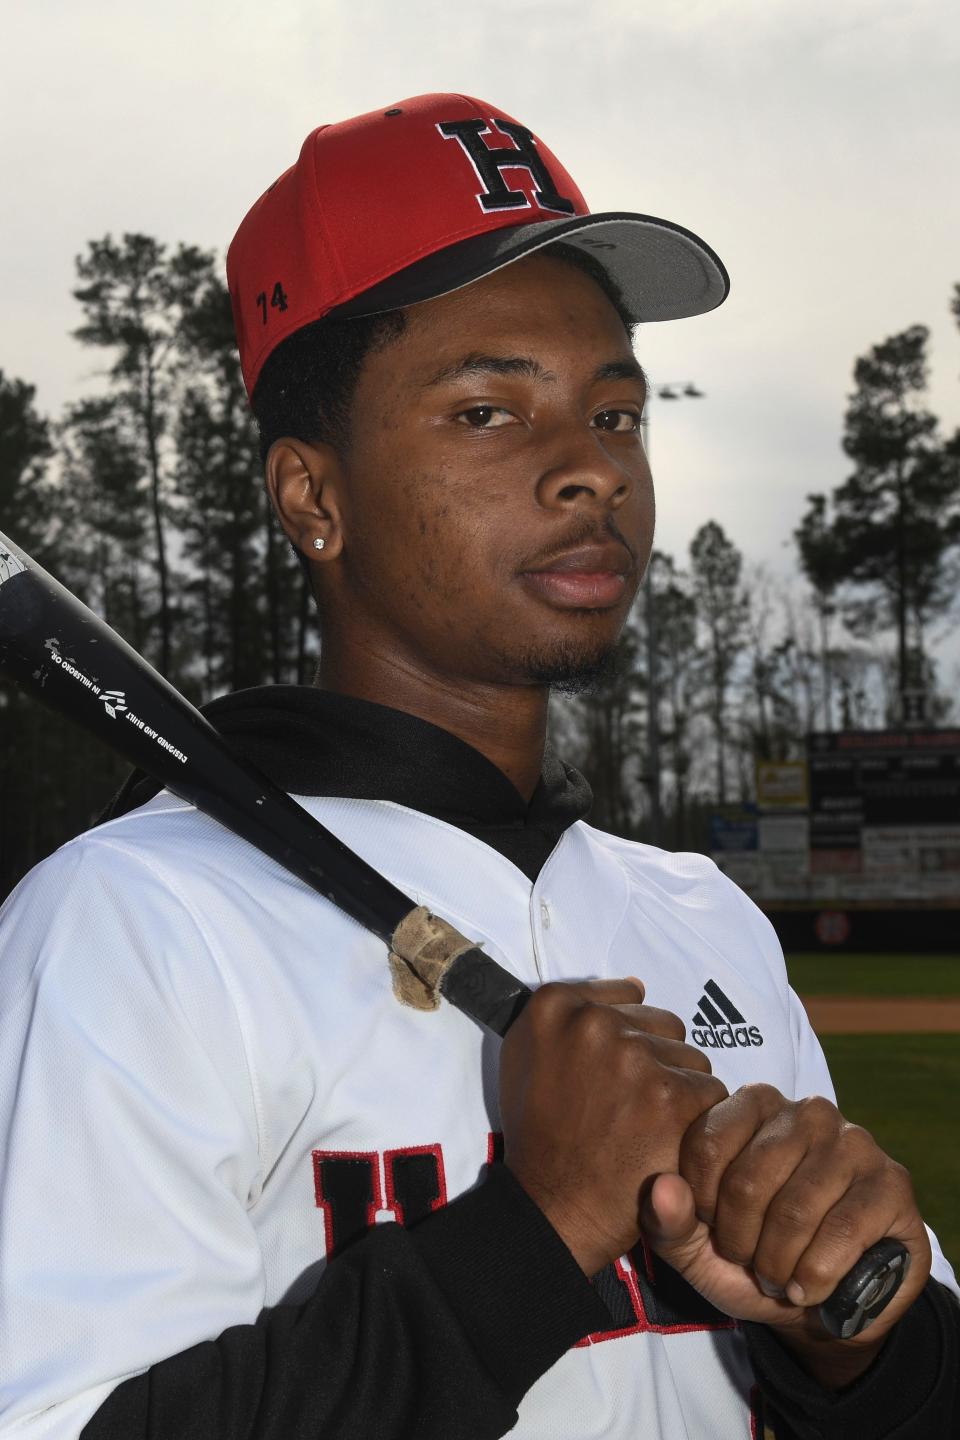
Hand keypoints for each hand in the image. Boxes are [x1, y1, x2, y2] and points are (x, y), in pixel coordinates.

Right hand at [499, 978, 727, 1275]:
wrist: (554, 1206)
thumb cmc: (542, 1135)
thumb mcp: (526, 1056)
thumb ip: (572, 1012)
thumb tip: (638, 985)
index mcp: (554, 1006)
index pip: (626, 997)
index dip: (625, 1041)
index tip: (608, 1075)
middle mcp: (593, 1022)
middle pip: (663, 1025)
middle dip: (655, 1062)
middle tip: (627, 1107)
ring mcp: (635, 1057)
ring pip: (690, 1058)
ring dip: (678, 1090)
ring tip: (645, 1127)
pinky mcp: (672, 1095)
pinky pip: (711, 1092)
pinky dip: (696, 1121)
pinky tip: (666, 1142)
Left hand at [640, 1084, 931, 1386]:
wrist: (824, 1300)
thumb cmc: (751, 1256)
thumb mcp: (696, 1245)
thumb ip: (667, 1217)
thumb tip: (662, 1187)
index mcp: (753, 1106)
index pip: (706, 1142)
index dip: (700, 1203)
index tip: (712, 1228)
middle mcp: (805, 1111)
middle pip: (748, 1180)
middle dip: (740, 1241)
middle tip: (749, 1261)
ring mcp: (853, 1141)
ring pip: (795, 1210)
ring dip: (778, 1265)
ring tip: (780, 1275)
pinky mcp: (891, 1181)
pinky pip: (842, 1232)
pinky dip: (817, 1276)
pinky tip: (811, 1287)